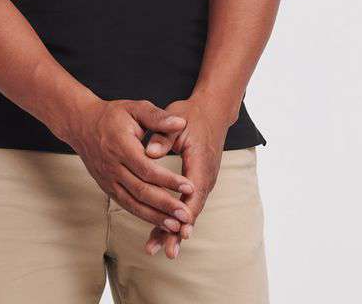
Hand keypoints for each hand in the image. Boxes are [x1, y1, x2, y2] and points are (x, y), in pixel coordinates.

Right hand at [65, 98, 197, 233]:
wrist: (81, 124)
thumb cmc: (112, 115)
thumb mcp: (135, 108)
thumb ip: (158, 117)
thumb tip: (181, 122)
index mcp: (121, 146)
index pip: (147, 169)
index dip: (169, 180)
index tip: (189, 187)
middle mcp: (113, 167)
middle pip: (141, 191)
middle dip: (165, 205)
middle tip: (186, 216)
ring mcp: (108, 180)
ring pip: (133, 203)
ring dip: (155, 217)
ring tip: (177, 227)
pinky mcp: (107, 187)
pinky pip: (126, 205)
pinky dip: (144, 215)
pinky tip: (160, 221)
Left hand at [141, 97, 229, 259]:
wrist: (212, 111)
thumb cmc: (192, 115)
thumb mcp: (177, 121)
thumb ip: (163, 136)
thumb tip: (149, 153)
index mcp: (201, 162)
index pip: (194, 193)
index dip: (185, 213)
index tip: (178, 232)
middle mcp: (206, 176)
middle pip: (192, 209)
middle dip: (179, 231)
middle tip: (167, 252)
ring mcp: (204, 180)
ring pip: (190, 210)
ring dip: (177, 229)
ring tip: (162, 250)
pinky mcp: (199, 181)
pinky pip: (189, 204)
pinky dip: (177, 218)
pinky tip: (166, 233)